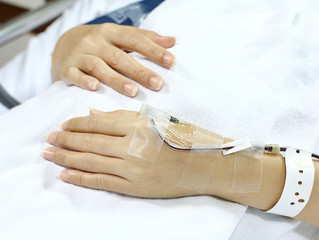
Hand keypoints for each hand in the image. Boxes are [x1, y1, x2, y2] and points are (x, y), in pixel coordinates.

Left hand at [42, 109, 219, 197]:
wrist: (200, 166)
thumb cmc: (179, 139)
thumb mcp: (153, 120)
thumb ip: (121, 117)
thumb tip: (91, 115)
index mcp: (137, 126)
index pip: (98, 123)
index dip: (76, 124)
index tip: (62, 126)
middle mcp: (131, 147)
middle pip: (89, 142)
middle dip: (65, 140)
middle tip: (48, 139)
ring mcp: (131, 169)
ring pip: (91, 162)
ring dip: (66, 158)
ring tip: (49, 154)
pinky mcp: (133, 187)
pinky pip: (101, 182)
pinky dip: (81, 177)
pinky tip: (66, 174)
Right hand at [52, 24, 175, 96]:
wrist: (63, 44)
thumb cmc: (100, 42)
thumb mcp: (120, 36)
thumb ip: (145, 38)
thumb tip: (172, 41)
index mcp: (111, 32)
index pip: (135, 39)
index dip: (153, 50)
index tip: (171, 61)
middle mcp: (95, 41)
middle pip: (119, 57)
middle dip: (139, 71)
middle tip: (157, 83)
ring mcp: (80, 54)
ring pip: (99, 67)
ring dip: (117, 80)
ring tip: (134, 91)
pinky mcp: (67, 68)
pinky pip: (75, 75)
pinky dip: (84, 81)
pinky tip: (95, 88)